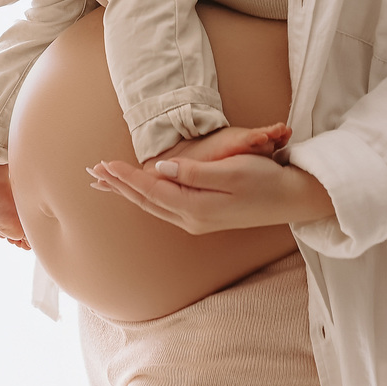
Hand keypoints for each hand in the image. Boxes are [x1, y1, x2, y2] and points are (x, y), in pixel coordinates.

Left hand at [88, 152, 334, 233]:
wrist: (292, 200)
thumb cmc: (266, 181)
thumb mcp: (233, 171)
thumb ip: (195, 172)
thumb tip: (161, 168)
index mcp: (196, 207)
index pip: (152, 189)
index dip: (126, 177)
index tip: (104, 164)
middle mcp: (192, 219)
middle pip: (147, 201)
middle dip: (119, 186)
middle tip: (94, 172)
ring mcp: (197, 220)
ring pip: (154, 205)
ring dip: (130, 192)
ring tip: (108, 181)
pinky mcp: (204, 216)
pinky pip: (165, 205)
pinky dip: (147, 195)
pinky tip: (142, 192)